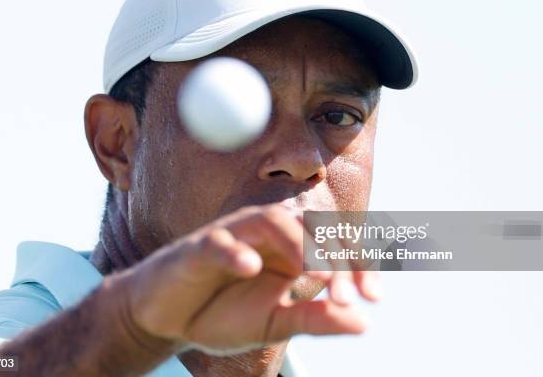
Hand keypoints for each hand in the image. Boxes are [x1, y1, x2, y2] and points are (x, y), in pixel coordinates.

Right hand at [117, 204, 379, 354]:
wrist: (169, 320)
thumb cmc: (222, 314)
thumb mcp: (275, 323)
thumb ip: (315, 318)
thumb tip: (365, 322)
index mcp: (289, 250)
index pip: (331, 244)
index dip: (357, 264)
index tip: (374, 296)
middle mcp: (265, 235)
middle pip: (309, 226)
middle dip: (331, 257)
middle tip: (343, 295)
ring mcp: (233, 237)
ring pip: (270, 219)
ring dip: (295, 243)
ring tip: (312, 273)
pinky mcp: (198, 247)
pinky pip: (218, 241)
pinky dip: (234, 252)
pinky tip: (250, 268)